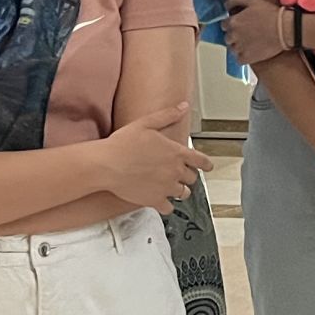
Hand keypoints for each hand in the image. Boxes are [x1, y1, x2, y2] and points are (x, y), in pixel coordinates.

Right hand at [97, 104, 213, 209]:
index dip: (206, 164)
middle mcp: (175, 171)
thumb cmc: (123, 143)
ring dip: (180, 190)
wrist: (106, 164)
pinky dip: (167, 205)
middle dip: (187, 176)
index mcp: (176, 152)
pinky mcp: (155, 200)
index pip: (200, 160)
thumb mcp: (146, 123)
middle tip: (180, 174)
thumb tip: (183, 106)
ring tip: (172, 188)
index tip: (208, 167)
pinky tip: (162, 201)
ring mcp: (166, 187)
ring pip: (183, 193)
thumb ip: (167, 115)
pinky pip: (169, 208)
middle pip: (192, 178)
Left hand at [223, 0, 291, 65]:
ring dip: (239, 47)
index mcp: (233, 22)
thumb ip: (235, 0)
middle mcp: (233, 35)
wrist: (285, 29)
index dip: (232, 25)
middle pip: (228, 38)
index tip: (241, 26)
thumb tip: (225, 6)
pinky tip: (252, 51)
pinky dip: (243, 57)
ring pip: (232, 49)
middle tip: (247, 34)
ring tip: (251, 43)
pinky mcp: (247, 58)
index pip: (224, 25)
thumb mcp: (252, 0)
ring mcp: (240, 48)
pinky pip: (239, 60)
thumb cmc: (271, 14)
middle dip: (235, 36)